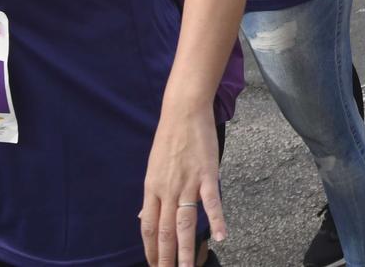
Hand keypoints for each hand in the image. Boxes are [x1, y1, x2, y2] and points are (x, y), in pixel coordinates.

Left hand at [141, 104, 224, 266]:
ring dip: (186, 249)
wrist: (183, 112)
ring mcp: (186, 183)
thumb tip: (142, 216)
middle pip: (165, 232)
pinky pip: (211, 202)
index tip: (154, 265)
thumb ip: (151, 195)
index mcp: (152, 189)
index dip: (151, 249)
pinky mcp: (206, 175)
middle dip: (167, 258)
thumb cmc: (169, 138)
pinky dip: (217, 219)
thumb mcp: (153, 168)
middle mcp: (166, 190)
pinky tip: (222, 236)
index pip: (148, 227)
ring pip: (185, 223)